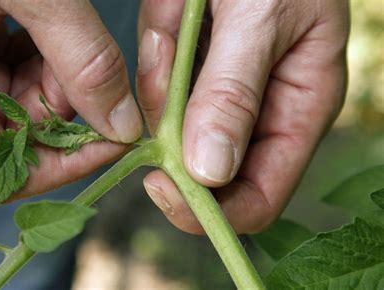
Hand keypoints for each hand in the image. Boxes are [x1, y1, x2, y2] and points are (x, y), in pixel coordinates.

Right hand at [0, 1, 141, 198]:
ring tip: (63, 32)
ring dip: (60, 82)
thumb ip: (84, 61)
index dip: (53, 168)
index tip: (109, 142)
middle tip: (92, 70)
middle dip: (64, 111)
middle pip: (12, 138)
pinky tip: (52, 28)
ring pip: (20, 106)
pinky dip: (48, 61)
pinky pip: (17, 74)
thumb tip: (121, 126)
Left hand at [137, 0, 348, 233]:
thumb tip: (210, 173)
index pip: (258, 197)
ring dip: (162, 83)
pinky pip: (160, 86)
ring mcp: (223, 93)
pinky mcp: (194, 71)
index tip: (160, 183)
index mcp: (298, 110)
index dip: (210, 207)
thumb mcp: (263, 17)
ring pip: (174, 127)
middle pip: (208, 171)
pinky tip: (170, 16)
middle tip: (165, 68)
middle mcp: (260, 112)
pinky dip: (154, 57)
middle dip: (173, 136)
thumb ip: (235, 94)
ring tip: (175, 20)